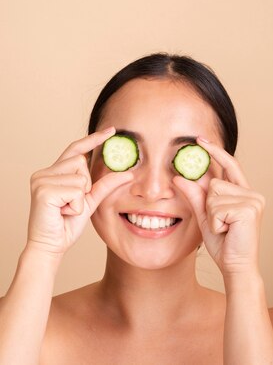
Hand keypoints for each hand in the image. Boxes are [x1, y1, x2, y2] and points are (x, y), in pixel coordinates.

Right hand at [27, 127, 133, 255]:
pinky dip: (76, 205)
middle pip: (81, 161)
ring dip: (81, 198)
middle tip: (72, 204)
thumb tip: (128, 173)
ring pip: (81, 177)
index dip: (93, 139)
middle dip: (85, 185)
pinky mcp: (43, 190)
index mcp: (54, 172)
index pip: (76, 150)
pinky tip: (63, 212)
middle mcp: (44, 172)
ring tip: (66, 209)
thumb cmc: (67, 224)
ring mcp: (41, 180)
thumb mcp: (91, 201)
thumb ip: (106, 185)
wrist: (51, 245)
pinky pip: (76, 191)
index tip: (111, 130)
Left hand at [174, 139, 264, 276]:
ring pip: (214, 196)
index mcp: (244, 194)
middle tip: (220, 225)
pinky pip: (217, 208)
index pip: (229, 166)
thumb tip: (179, 177)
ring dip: (211, 215)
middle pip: (215, 183)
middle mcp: (252, 194)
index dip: (215, 151)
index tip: (199, 139)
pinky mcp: (248, 209)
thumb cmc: (224, 244)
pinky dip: (215, 222)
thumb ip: (195, 196)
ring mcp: (252, 201)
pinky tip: (227, 232)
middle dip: (209, 204)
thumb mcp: (205, 217)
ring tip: (224, 229)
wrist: (236, 266)